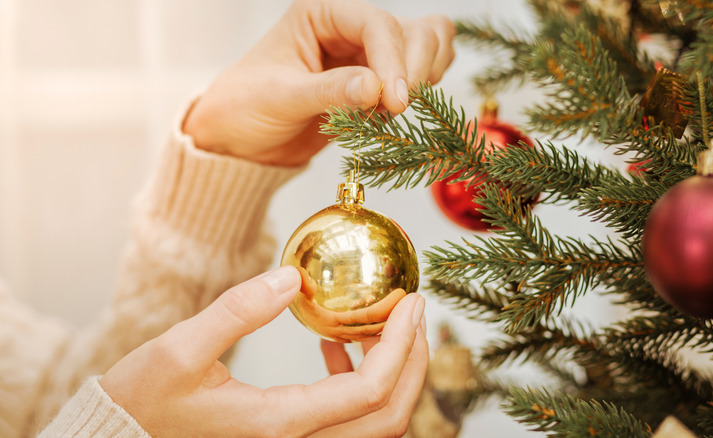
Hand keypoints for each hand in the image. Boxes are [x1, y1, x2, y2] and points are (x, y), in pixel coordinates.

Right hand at [99, 265, 427, 437]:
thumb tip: (294, 276)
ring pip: (374, 422)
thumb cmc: (145, 400)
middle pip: (389, 415)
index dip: (401, 346)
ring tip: (378, 323)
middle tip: (412, 311)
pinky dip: (357, 383)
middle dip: (412, 360)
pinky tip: (334, 346)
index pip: (370, 392)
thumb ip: (239, 310)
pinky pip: (347, 421)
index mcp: (279, 423)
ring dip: (391, 372)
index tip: (411, 301)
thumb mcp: (180, 349)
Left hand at [182, 0, 454, 165]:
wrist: (241, 137)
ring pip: (428, 46)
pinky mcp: (379, 80)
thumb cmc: (247, 106)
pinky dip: (421, 92)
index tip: (394, 102)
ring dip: (423, 78)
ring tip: (389, 112)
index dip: (393, 61)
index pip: (376, 24)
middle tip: (396, 110)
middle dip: (413, 70)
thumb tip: (376, 89)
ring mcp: (369, 52)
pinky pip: (422, 73)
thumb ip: (329, 92)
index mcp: (322, 12)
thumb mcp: (281, 98)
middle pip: (414, 31)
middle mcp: (350, 25)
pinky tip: (390, 115)